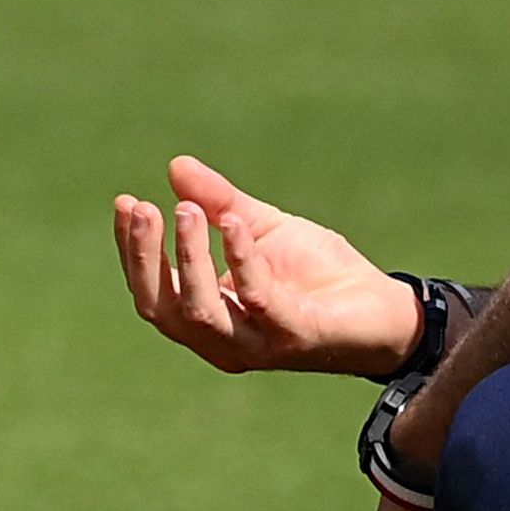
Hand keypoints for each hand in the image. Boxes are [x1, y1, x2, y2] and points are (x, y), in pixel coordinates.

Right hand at [113, 157, 421, 376]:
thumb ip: (218, 202)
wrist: (383, 307)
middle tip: (146, 208)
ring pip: (200, 311)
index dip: (133, 250)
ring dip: (188, 258)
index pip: (152, 290)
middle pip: (162, 308)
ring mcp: (256, 344)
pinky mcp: (294, 337)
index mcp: (205, 316)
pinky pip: (257, 299)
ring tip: (187, 210)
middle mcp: (221, 340)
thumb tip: (175, 166)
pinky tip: (234, 223)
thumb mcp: (259, 227)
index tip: (126, 202)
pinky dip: (240, 259)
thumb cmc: (317, 273)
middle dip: (146, 258)